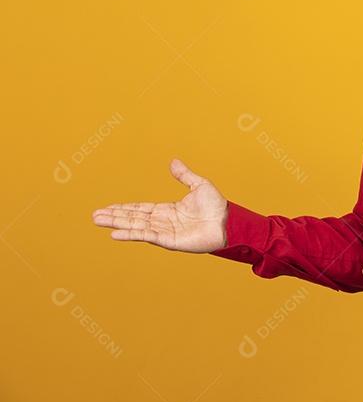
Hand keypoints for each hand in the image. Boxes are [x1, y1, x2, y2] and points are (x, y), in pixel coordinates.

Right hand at [91, 159, 227, 252]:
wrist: (228, 222)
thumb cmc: (217, 206)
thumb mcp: (199, 185)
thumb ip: (184, 175)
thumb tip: (173, 161)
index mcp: (167, 210)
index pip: (140, 208)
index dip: (124, 208)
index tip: (107, 207)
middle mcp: (163, 221)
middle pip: (133, 217)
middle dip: (114, 216)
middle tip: (94, 215)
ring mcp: (164, 231)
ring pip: (135, 226)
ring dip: (116, 223)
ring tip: (97, 221)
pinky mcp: (168, 240)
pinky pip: (146, 236)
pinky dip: (130, 234)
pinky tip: (115, 234)